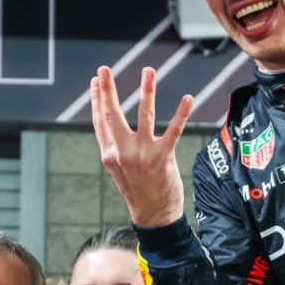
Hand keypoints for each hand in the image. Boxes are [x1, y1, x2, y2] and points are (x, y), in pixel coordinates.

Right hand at [91, 66, 193, 227]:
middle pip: (113, 115)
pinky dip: (181, 114)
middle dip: (108, 90)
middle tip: (104, 69)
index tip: (96, 80)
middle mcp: (122, 152)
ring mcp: (142, 154)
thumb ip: (114, 147)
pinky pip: (173, 131)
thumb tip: (109, 125)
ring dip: (147, 91)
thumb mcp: (118, 169)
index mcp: (110, 154)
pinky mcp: (162, 158)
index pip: (100, 121)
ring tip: (148, 71)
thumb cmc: (138, 189)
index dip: (97, 99)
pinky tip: (187, 98)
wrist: (153, 215)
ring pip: (144, 116)